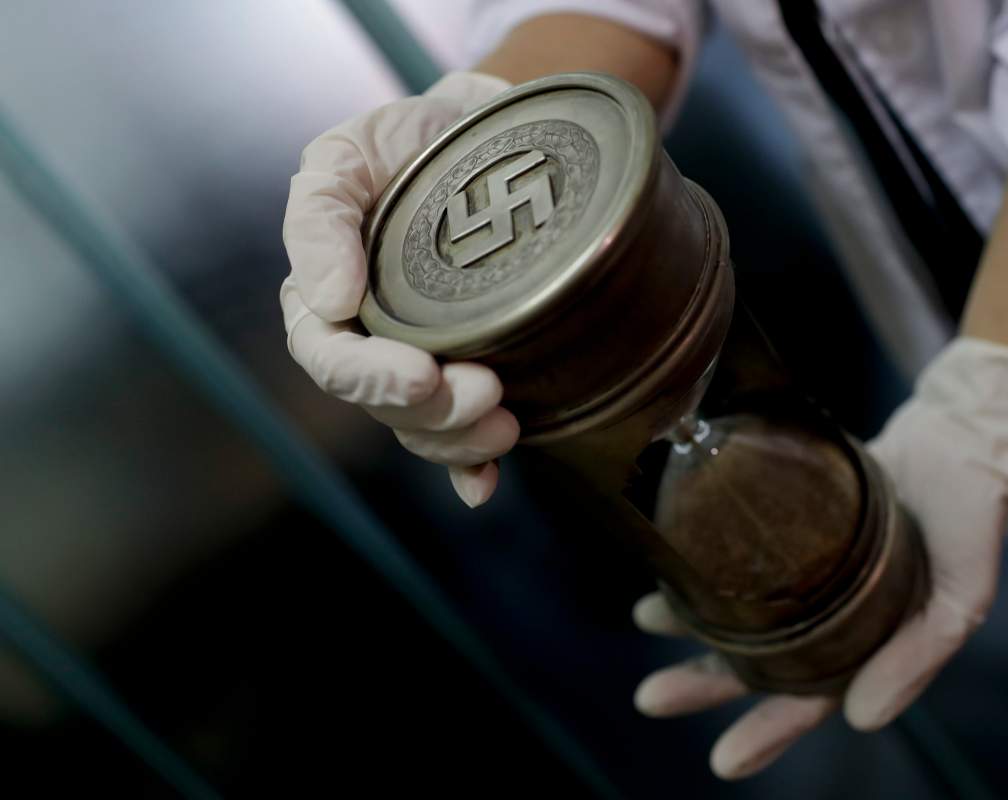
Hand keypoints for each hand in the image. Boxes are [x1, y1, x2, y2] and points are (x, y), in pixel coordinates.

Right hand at [281, 72, 515, 506]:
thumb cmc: (407, 143)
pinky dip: (470, 469)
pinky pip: (464, 435)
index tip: (420, 375)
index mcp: (328, 298)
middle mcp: (372, 339)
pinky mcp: (475, 369)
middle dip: (432, 414)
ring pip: (425, 426)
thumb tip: (327, 299)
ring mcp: (424, 360)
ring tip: (507, 425)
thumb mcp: (348, 156)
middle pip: (385, 404)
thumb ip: (320, 218)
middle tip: (488, 395)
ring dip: (461, 440)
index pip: (330, 356)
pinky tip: (484, 488)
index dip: (369, 378)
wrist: (487, 138)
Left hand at [632, 338, 1007, 778]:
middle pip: (757, 661)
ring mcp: (807, 566)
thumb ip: (915, 659)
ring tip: (644, 617)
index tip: (722, 761)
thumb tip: (860, 720)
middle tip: (652, 697)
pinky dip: (707, 559)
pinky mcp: (791, 518)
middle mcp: (829, 612)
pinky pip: (741, 548)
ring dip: (691, 617)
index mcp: (869, 643)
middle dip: (704, 682)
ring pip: (740, 604)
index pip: (810, 701)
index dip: (768, 733)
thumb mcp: (960, 598)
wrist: (962, 436)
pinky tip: (673, 561)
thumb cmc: (971, 521)